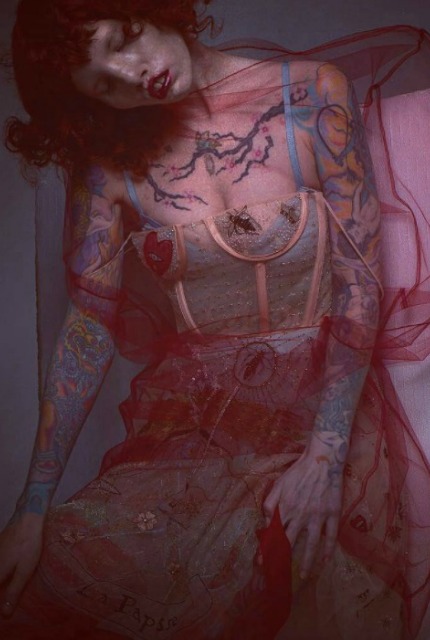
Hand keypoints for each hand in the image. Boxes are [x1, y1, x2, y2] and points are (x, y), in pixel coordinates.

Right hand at [0, 512, 43, 616]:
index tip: (4, 608)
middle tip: (8, 602)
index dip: (0, 602)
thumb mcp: (24, 572)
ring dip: (3, 582)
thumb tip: (5, 614)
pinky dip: (3, 570)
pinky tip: (9, 570)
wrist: (28, 518)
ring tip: (8, 588)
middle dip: (2, 592)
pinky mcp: (0, 545)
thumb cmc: (28, 546)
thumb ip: (13, 592)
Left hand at [263, 447, 342, 579]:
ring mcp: (318, 516)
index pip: (274, 533)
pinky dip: (328, 550)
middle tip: (278, 574)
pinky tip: (325, 561)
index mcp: (286, 508)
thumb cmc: (298, 471)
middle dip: (283, 560)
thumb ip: (270, 504)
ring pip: (312, 544)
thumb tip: (266, 523)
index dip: (267, 549)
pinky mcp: (333, 514)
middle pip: (291, 542)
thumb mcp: (279, 484)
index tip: (261, 563)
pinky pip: (331, 536)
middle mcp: (301, 515)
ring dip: (306, 561)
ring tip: (302, 575)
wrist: (322, 460)